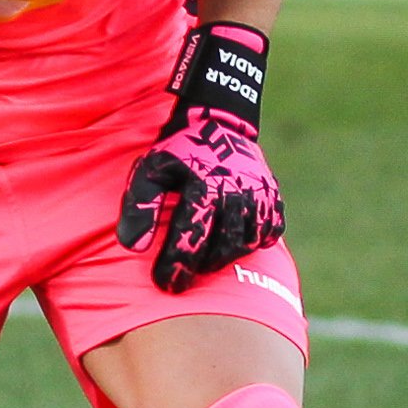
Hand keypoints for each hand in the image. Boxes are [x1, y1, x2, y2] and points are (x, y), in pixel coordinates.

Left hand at [117, 23, 284, 292]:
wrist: (217, 123)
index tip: (166, 284)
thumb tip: (133, 246)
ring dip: (224, 258)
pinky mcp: (275, 198)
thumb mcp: (150, 170)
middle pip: (221, 249)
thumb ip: (139, 206)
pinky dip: (253, 243)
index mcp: (205, 184)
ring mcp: (261, 195)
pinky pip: (269, 233)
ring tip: (204, 260)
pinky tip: (232, 243)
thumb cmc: (178, 152)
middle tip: (183, 274)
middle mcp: (237, 191)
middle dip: (199, 266)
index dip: (177, 266)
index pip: (191, 238)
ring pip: (246, 244)